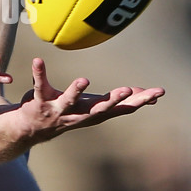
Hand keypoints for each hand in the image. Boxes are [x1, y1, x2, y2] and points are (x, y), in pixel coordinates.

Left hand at [18, 57, 164, 141]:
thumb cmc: (70, 113)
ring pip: (69, 101)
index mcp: (95, 112)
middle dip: (113, 100)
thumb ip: (120, 101)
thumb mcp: (96, 107)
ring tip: (84, 79)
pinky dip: (39, 73)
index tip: (158, 92)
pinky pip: (39, 86)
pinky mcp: (40, 103)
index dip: (141, 101)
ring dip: (76, 90)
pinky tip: (38, 60)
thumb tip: (146, 94)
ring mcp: (59, 110)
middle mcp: (79, 114)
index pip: (122, 108)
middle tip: (128, 90)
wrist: (33, 130)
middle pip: (99, 109)